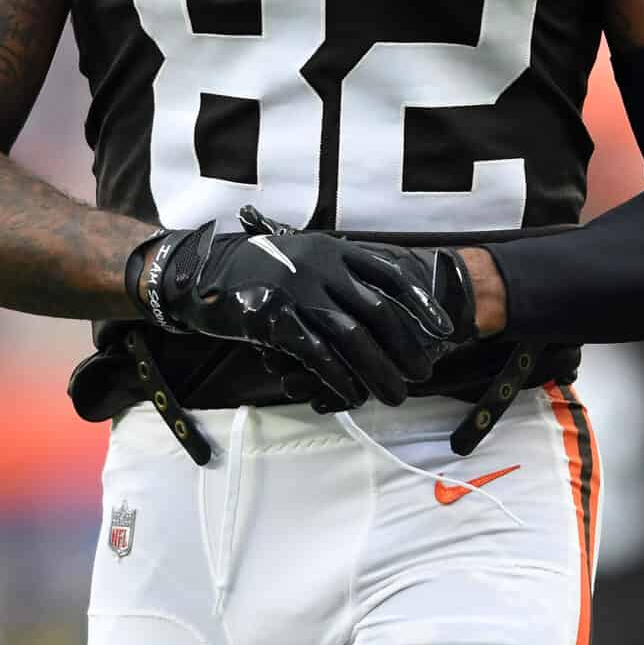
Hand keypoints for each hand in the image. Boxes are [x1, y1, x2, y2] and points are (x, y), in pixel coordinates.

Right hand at [134, 207, 459, 409]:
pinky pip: (317, 355)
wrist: (200, 274)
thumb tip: (385, 306)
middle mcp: (321, 265)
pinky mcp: (274, 319)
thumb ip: (340, 273)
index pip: (391, 275)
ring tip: (394, 395)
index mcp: (334, 249)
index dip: (422, 304)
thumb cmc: (258, 271)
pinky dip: (339, 378)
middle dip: (405, 349)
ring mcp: (297, 291)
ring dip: (379, 371)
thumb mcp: (303, 256)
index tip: (443, 331)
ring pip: (353, 338)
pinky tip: (352, 395)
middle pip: (378, 312)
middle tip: (420, 375)